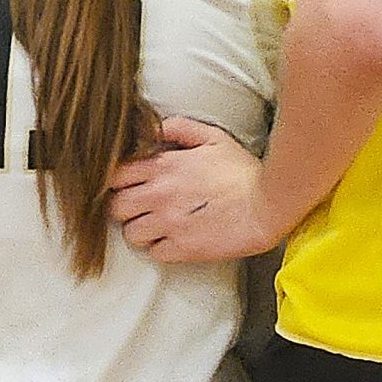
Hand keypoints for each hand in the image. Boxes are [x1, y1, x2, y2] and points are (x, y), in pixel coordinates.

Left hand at [107, 116, 278, 262]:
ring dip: (140, 230)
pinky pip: (154, 253)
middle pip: (115, 208)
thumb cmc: (243, 172)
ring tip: (156, 226)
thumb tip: (156, 128)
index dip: (118, 182)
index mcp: (163, 167)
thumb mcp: (213, 138)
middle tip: (139, 208)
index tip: (128, 185)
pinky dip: (159, 248)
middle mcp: (159, 196)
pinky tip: (173, 239)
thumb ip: (180, 128)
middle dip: (124, 207)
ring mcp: (169, 224)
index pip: (114, 176)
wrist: (267, 206)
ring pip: (130, 233)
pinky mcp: (182, 248)